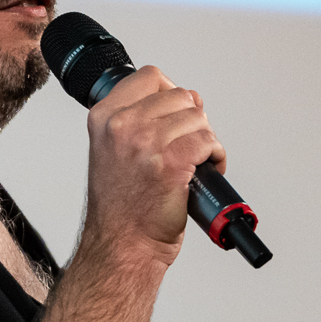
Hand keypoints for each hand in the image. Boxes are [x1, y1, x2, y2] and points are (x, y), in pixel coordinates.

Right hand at [79, 66, 226, 268]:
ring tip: (195, 161)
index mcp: (104, 117)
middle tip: (187, 147)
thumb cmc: (121, 206)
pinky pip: (208, 141)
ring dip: (205, 140)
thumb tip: (189, 98)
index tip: (173, 115)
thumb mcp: (112, 150)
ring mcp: (146, 142)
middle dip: (192, 120)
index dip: (170, 93)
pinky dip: (216, 156)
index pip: (150, 77)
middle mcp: (121, 125)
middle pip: (180, 96)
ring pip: (198, 118)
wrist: (121, 244)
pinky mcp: (171, 162)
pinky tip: (204, 170)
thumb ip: (140, 120)